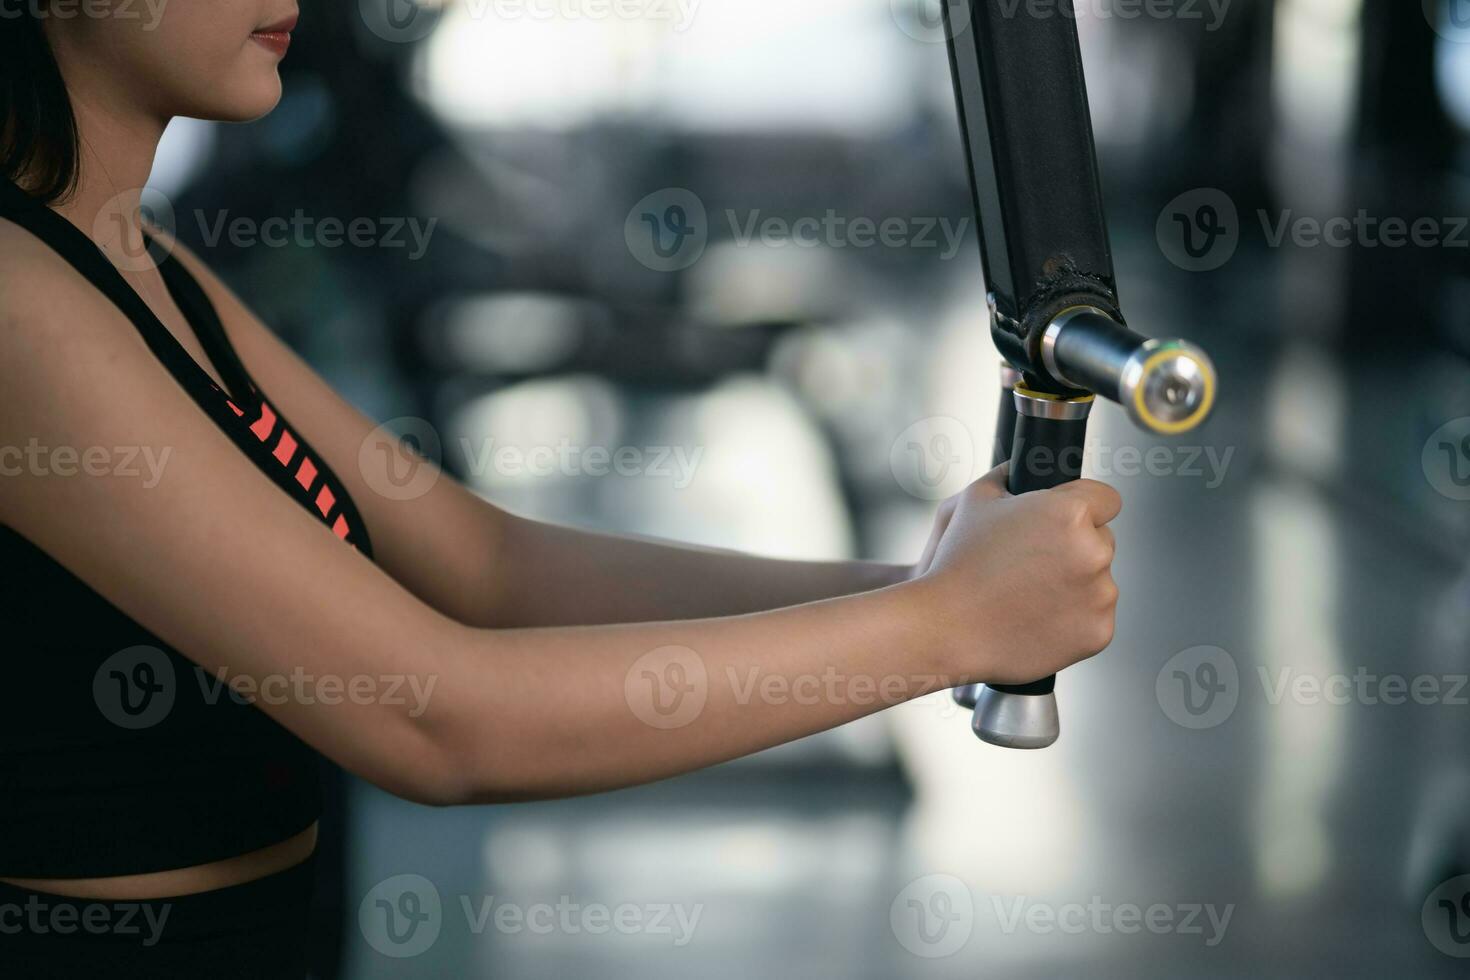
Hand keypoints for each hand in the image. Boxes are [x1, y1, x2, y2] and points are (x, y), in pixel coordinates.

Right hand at [911, 464, 1120, 685]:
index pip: (1107, 498)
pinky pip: (1095, 618)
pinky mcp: (1098, 633)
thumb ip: (1008, 476)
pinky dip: (1072, 620)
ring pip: (1100, 582)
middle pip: (1103, 540)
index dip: (1084, 506)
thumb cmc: (956, 567)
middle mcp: (1093, 553)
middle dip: (1076, 548)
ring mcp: (1100, 596)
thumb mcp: (974, 500)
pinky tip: (1035, 618)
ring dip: (1075, 585)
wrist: (947, 630)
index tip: (1065, 522)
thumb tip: (1019, 469)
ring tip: (1027, 594)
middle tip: (1032, 563)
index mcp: (1070, 514)